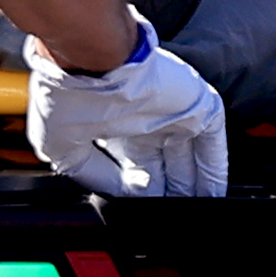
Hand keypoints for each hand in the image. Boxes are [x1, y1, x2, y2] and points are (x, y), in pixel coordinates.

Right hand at [25, 12, 227, 197]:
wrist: (91, 57)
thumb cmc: (68, 91)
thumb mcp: (62, 144)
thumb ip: (92, 173)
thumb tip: (119, 193)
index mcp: (116, 122)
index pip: (135, 162)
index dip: (139, 191)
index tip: (141, 214)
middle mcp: (147, 116)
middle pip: (166, 164)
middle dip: (170, 194)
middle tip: (173, 220)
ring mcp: (173, 110)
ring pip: (191, 157)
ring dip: (195, 187)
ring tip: (197, 215)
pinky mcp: (196, 105)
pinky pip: (213, 143)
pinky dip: (213, 170)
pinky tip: (213, 195)